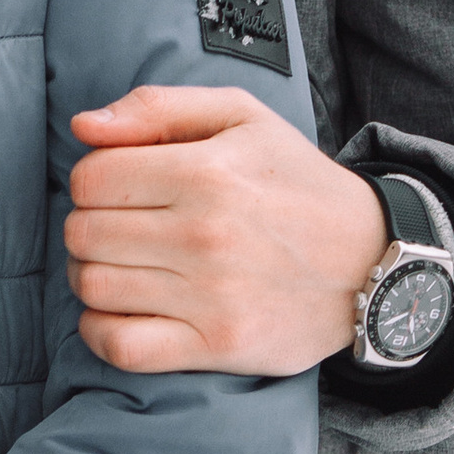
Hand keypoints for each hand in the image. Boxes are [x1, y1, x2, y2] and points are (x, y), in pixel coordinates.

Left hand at [65, 86, 387, 374]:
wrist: (370, 260)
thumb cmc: (297, 183)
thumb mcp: (241, 117)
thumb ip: (158, 107)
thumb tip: (83, 127)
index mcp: (207, 172)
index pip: (92, 179)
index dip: (92, 180)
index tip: (119, 187)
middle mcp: (205, 235)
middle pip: (84, 233)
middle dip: (89, 226)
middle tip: (119, 227)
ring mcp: (210, 296)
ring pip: (93, 286)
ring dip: (92, 274)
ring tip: (121, 264)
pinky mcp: (217, 345)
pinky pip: (120, 347)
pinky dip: (101, 331)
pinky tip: (120, 311)